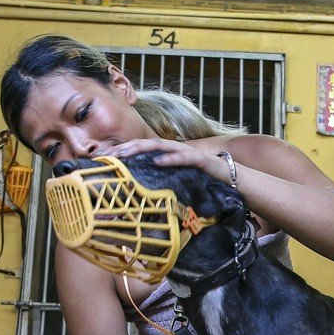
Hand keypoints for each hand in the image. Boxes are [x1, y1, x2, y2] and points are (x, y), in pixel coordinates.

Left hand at [111, 138, 226, 181]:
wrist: (229, 177)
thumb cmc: (202, 179)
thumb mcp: (177, 179)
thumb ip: (160, 179)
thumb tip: (138, 190)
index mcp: (167, 154)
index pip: (141, 149)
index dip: (123, 151)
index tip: (104, 158)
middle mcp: (174, 149)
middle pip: (146, 144)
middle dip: (126, 147)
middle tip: (109, 154)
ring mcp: (186, 152)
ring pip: (160, 146)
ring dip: (141, 148)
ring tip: (126, 153)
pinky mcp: (199, 160)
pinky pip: (182, 157)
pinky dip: (169, 158)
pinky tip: (157, 161)